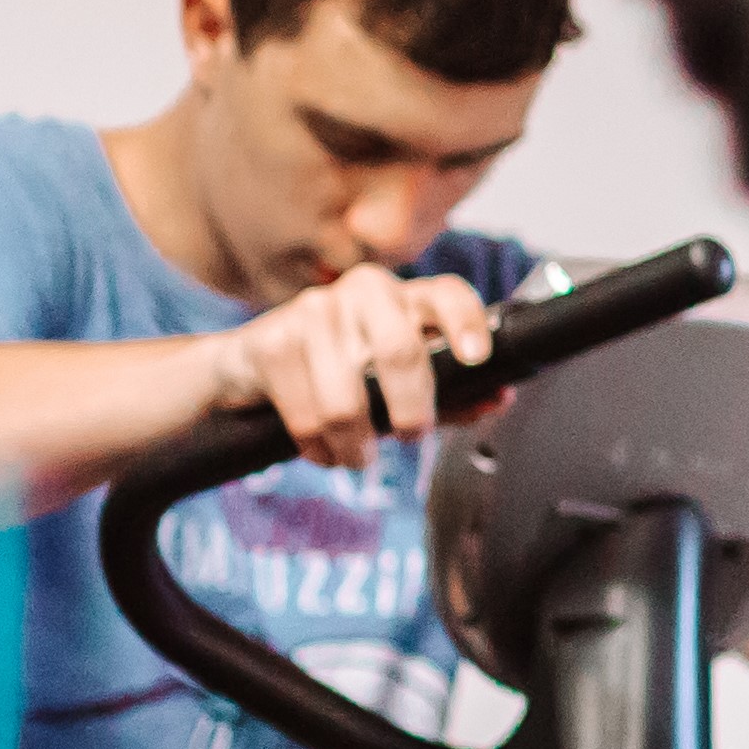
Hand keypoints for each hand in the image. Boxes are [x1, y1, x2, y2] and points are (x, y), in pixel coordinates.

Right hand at [215, 264, 498, 469]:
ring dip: (356, 446)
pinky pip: (307, 417)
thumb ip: (451, 391)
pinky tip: (321, 448)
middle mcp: (363, 292)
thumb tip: (498, 398)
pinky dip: (318, 448)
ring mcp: (313, 311)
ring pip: (347, 401)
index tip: (477, 359)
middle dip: (412, 411)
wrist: (251, 367)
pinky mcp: (272, 342)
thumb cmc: (340, 371)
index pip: (447, 294)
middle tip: (410, 435)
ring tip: (357, 455)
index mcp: (405, 297)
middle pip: (400, 351)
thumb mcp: (400, 381)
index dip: (466, 324)